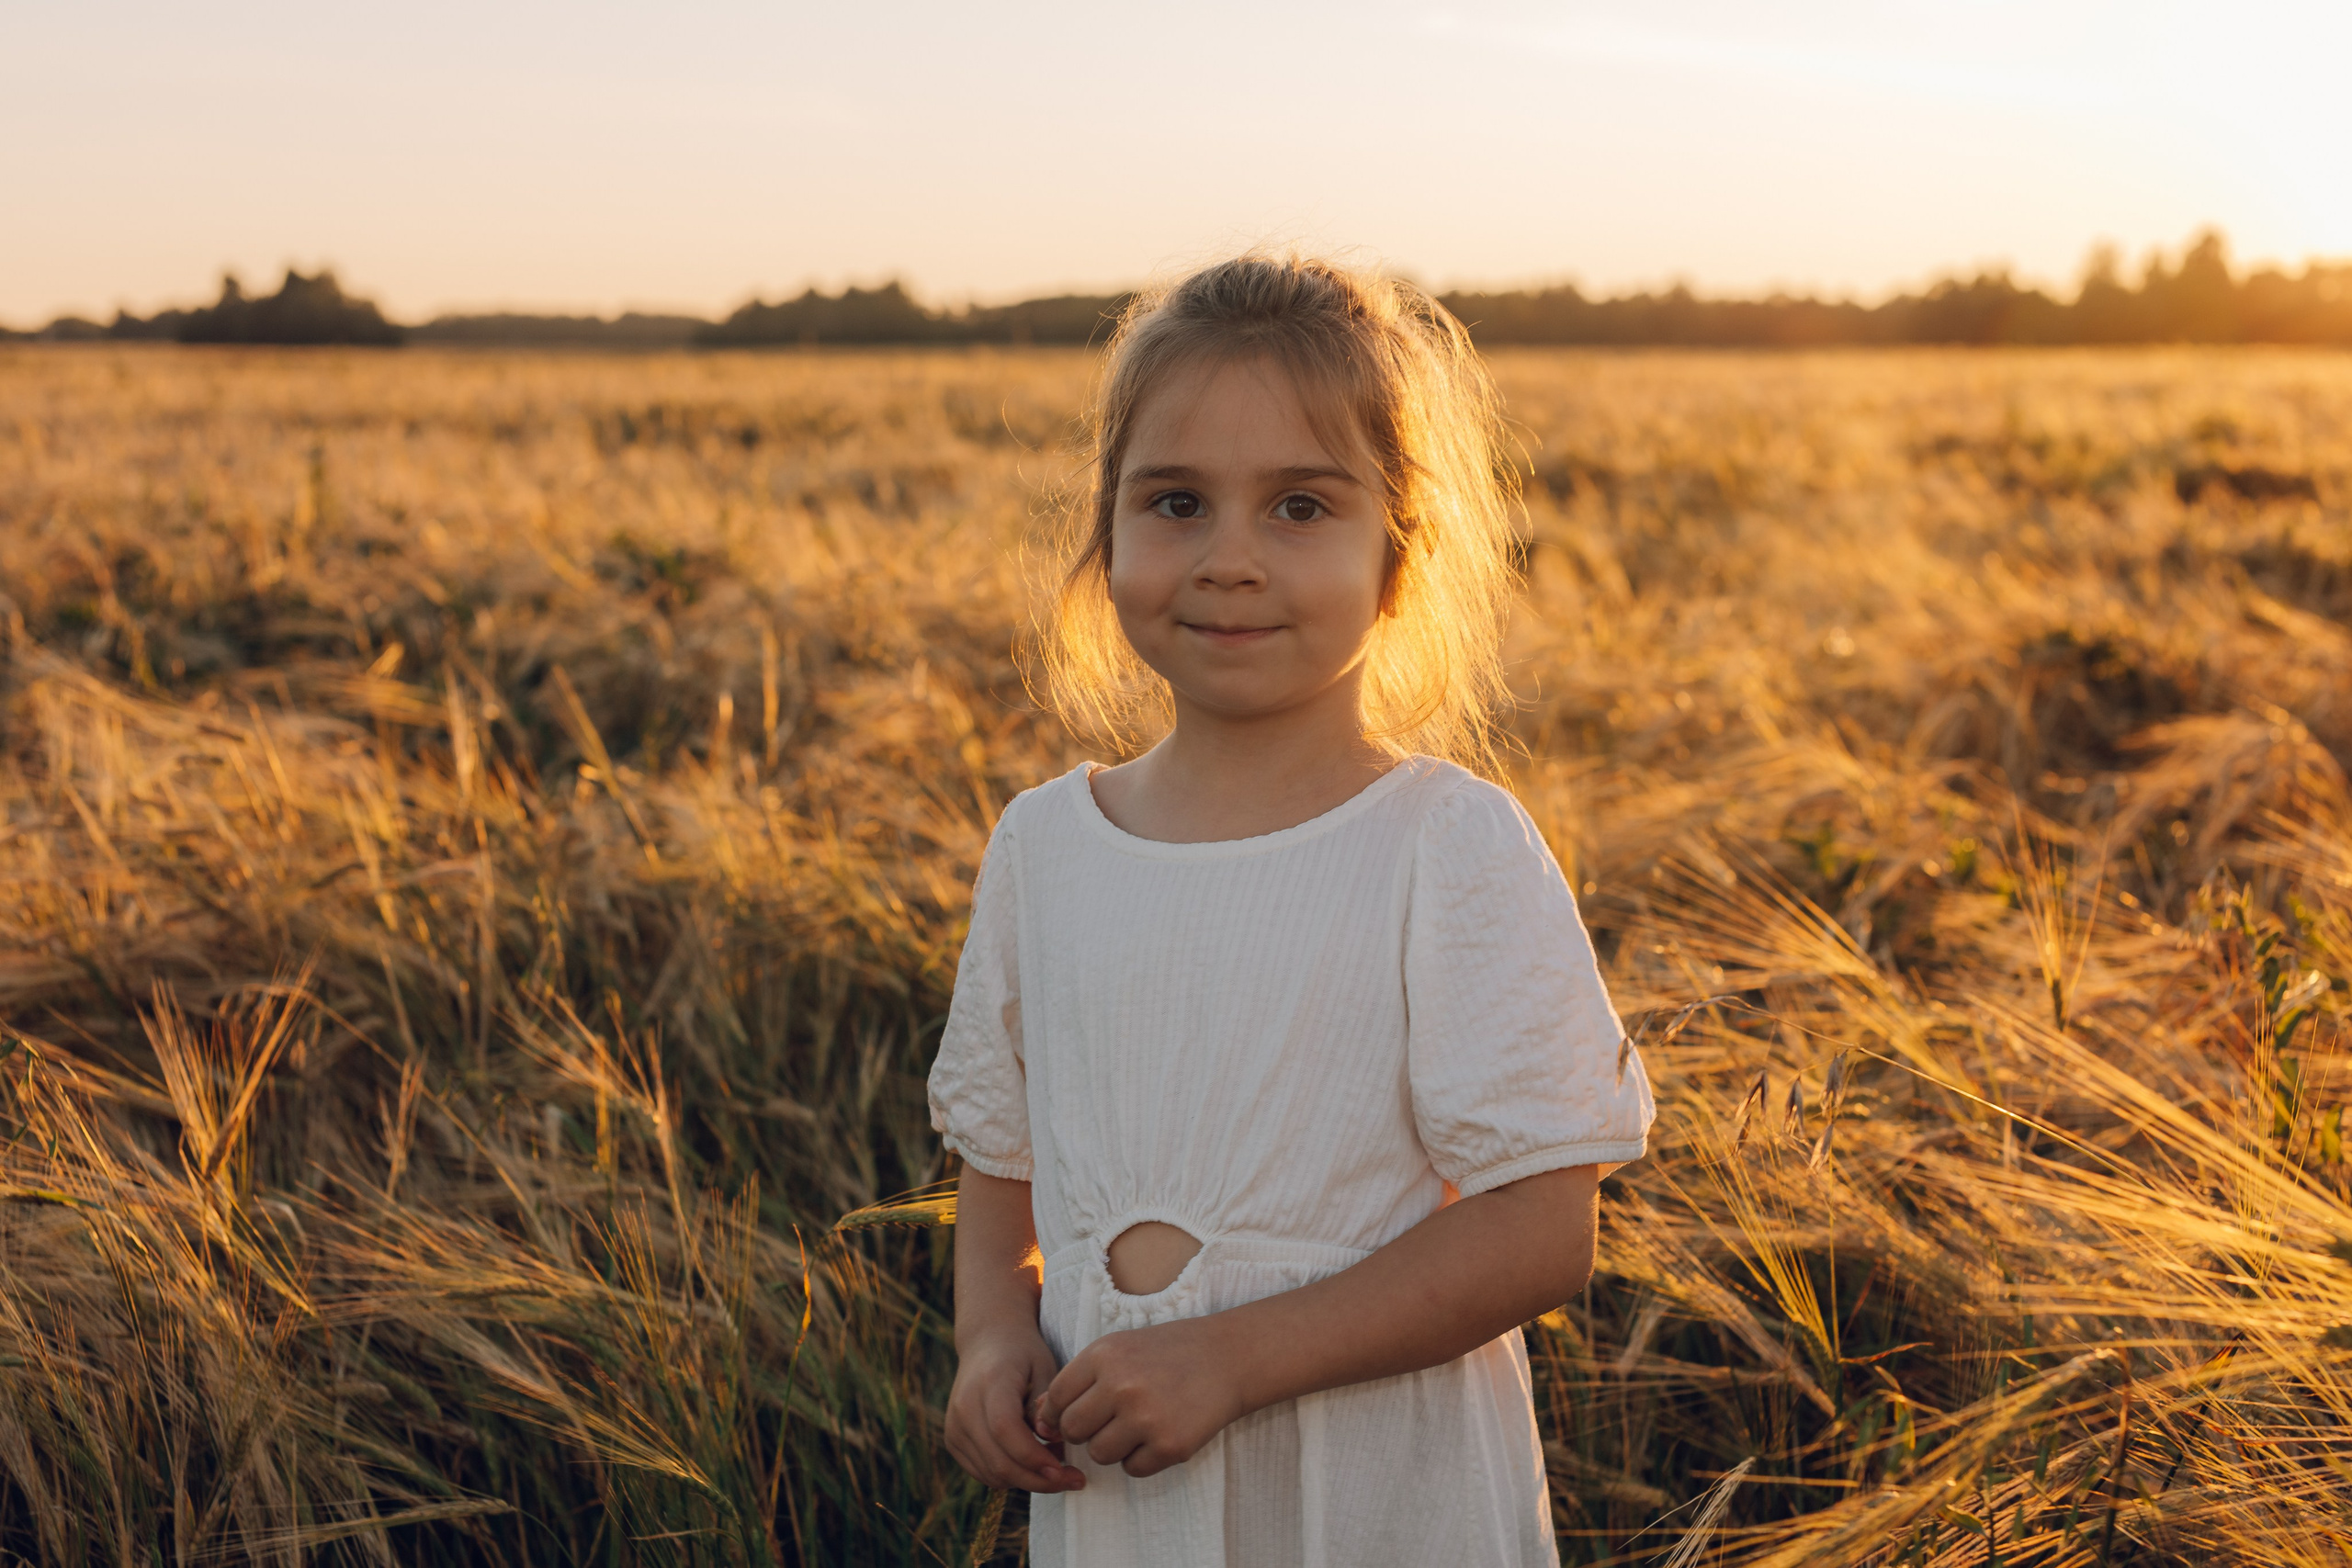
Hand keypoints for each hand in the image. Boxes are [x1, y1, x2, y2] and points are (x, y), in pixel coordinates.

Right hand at [945, 1326, 1086, 1492]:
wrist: (986, 1341)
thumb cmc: (1023, 1353)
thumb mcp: (1045, 1367)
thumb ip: (1047, 1406)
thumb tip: (1051, 1442)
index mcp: (989, 1383)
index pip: (1005, 1430)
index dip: (1034, 1457)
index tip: (1066, 1470)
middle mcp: (964, 1407)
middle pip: (998, 1461)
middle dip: (1039, 1480)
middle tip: (1074, 1481)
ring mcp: (954, 1426)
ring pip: (991, 1474)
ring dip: (1028, 1480)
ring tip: (1059, 1468)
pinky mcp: (953, 1440)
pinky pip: (983, 1473)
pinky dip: (1011, 1477)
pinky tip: (1034, 1464)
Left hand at [1037, 1316, 1248, 1477]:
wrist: (1229, 1357)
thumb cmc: (1167, 1352)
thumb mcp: (1119, 1349)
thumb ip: (1079, 1379)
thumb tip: (1038, 1417)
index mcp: (1104, 1355)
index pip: (1056, 1399)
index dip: (1058, 1413)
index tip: (1074, 1414)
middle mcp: (1121, 1385)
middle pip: (1073, 1430)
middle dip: (1084, 1432)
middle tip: (1109, 1420)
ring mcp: (1146, 1417)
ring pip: (1099, 1454)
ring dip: (1113, 1447)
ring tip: (1136, 1426)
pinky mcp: (1170, 1445)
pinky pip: (1133, 1468)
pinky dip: (1142, 1459)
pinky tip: (1159, 1434)